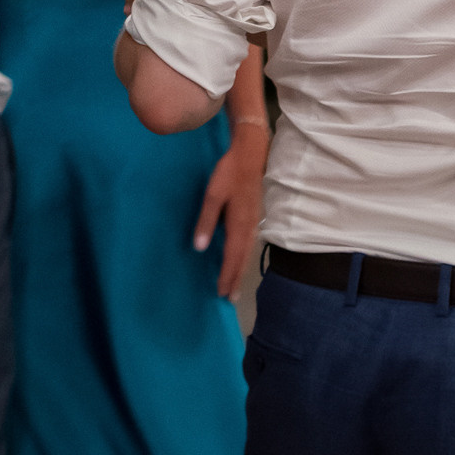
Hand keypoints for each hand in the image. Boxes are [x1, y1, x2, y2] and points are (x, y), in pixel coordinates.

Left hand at [194, 116, 267, 296]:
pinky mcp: (253, 218)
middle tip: (231, 299)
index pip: (232, 257)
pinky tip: (240, 261)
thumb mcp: (213, 195)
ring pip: (247, 254)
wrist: (250, 154)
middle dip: (236, 279)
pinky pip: (249, 245)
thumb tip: (200, 247)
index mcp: (239, 225)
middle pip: (242, 260)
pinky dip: (244, 258)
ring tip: (236, 287)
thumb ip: (206, 221)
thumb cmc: (229, 173)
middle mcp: (249, 228)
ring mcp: (253, 223)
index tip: (221, 292)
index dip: (227, 275)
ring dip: (241, 271)